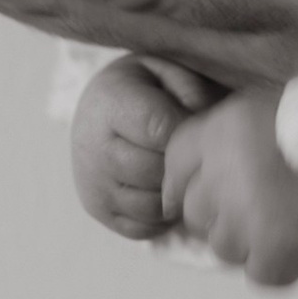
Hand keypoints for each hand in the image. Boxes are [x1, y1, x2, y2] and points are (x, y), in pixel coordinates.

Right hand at [69, 58, 195, 240]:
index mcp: (109, 103)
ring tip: (181, 170)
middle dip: (184, 165)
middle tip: (195, 152)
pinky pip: (144, 227)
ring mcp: (92, 184)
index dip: (190, 132)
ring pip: (154, 206)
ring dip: (176, 193)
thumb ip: (191, 91)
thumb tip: (205, 127)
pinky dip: (163, 215)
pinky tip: (166, 189)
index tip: (200, 127)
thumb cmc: (147, 88)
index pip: (161, 130)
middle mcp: (92, 147)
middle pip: (157, 172)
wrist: (101, 108)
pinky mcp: (97, 210)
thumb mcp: (169, 71)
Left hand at [160, 88, 297, 286]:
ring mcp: (244, 224)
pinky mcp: (273, 258)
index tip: (217, 186)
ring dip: (247, 238)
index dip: (193, 180)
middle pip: (195, 213)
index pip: (176, 167)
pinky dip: (275, 261)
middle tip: (262, 200)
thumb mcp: (260, 108)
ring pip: (224, 247)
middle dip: (220, 210)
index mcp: (219, 134)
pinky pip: (258, 273)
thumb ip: (218, 141)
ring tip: (286, 220)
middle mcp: (220, 180)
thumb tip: (185, 189)